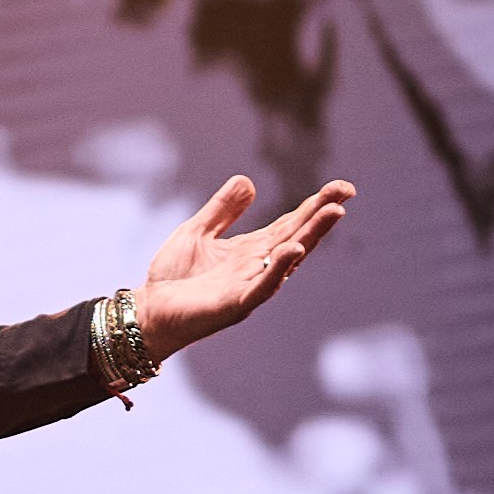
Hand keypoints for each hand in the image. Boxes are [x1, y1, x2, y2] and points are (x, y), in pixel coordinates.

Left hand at [136, 176, 354, 361]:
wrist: (148, 312)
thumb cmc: (173, 277)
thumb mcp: (197, 231)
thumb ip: (222, 209)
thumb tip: (248, 181)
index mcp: (251, 250)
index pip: (289, 223)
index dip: (314, 205)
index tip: (340, 186)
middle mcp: (257, 267)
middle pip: (297, 235)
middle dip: (321, 214)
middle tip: (346, 192)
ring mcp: (249, 286)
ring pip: (287, 258)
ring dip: (311, 235)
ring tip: (334, 212)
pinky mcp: (234, 305)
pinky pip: (262, 287)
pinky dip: (278, 269)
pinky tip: (293, 250)